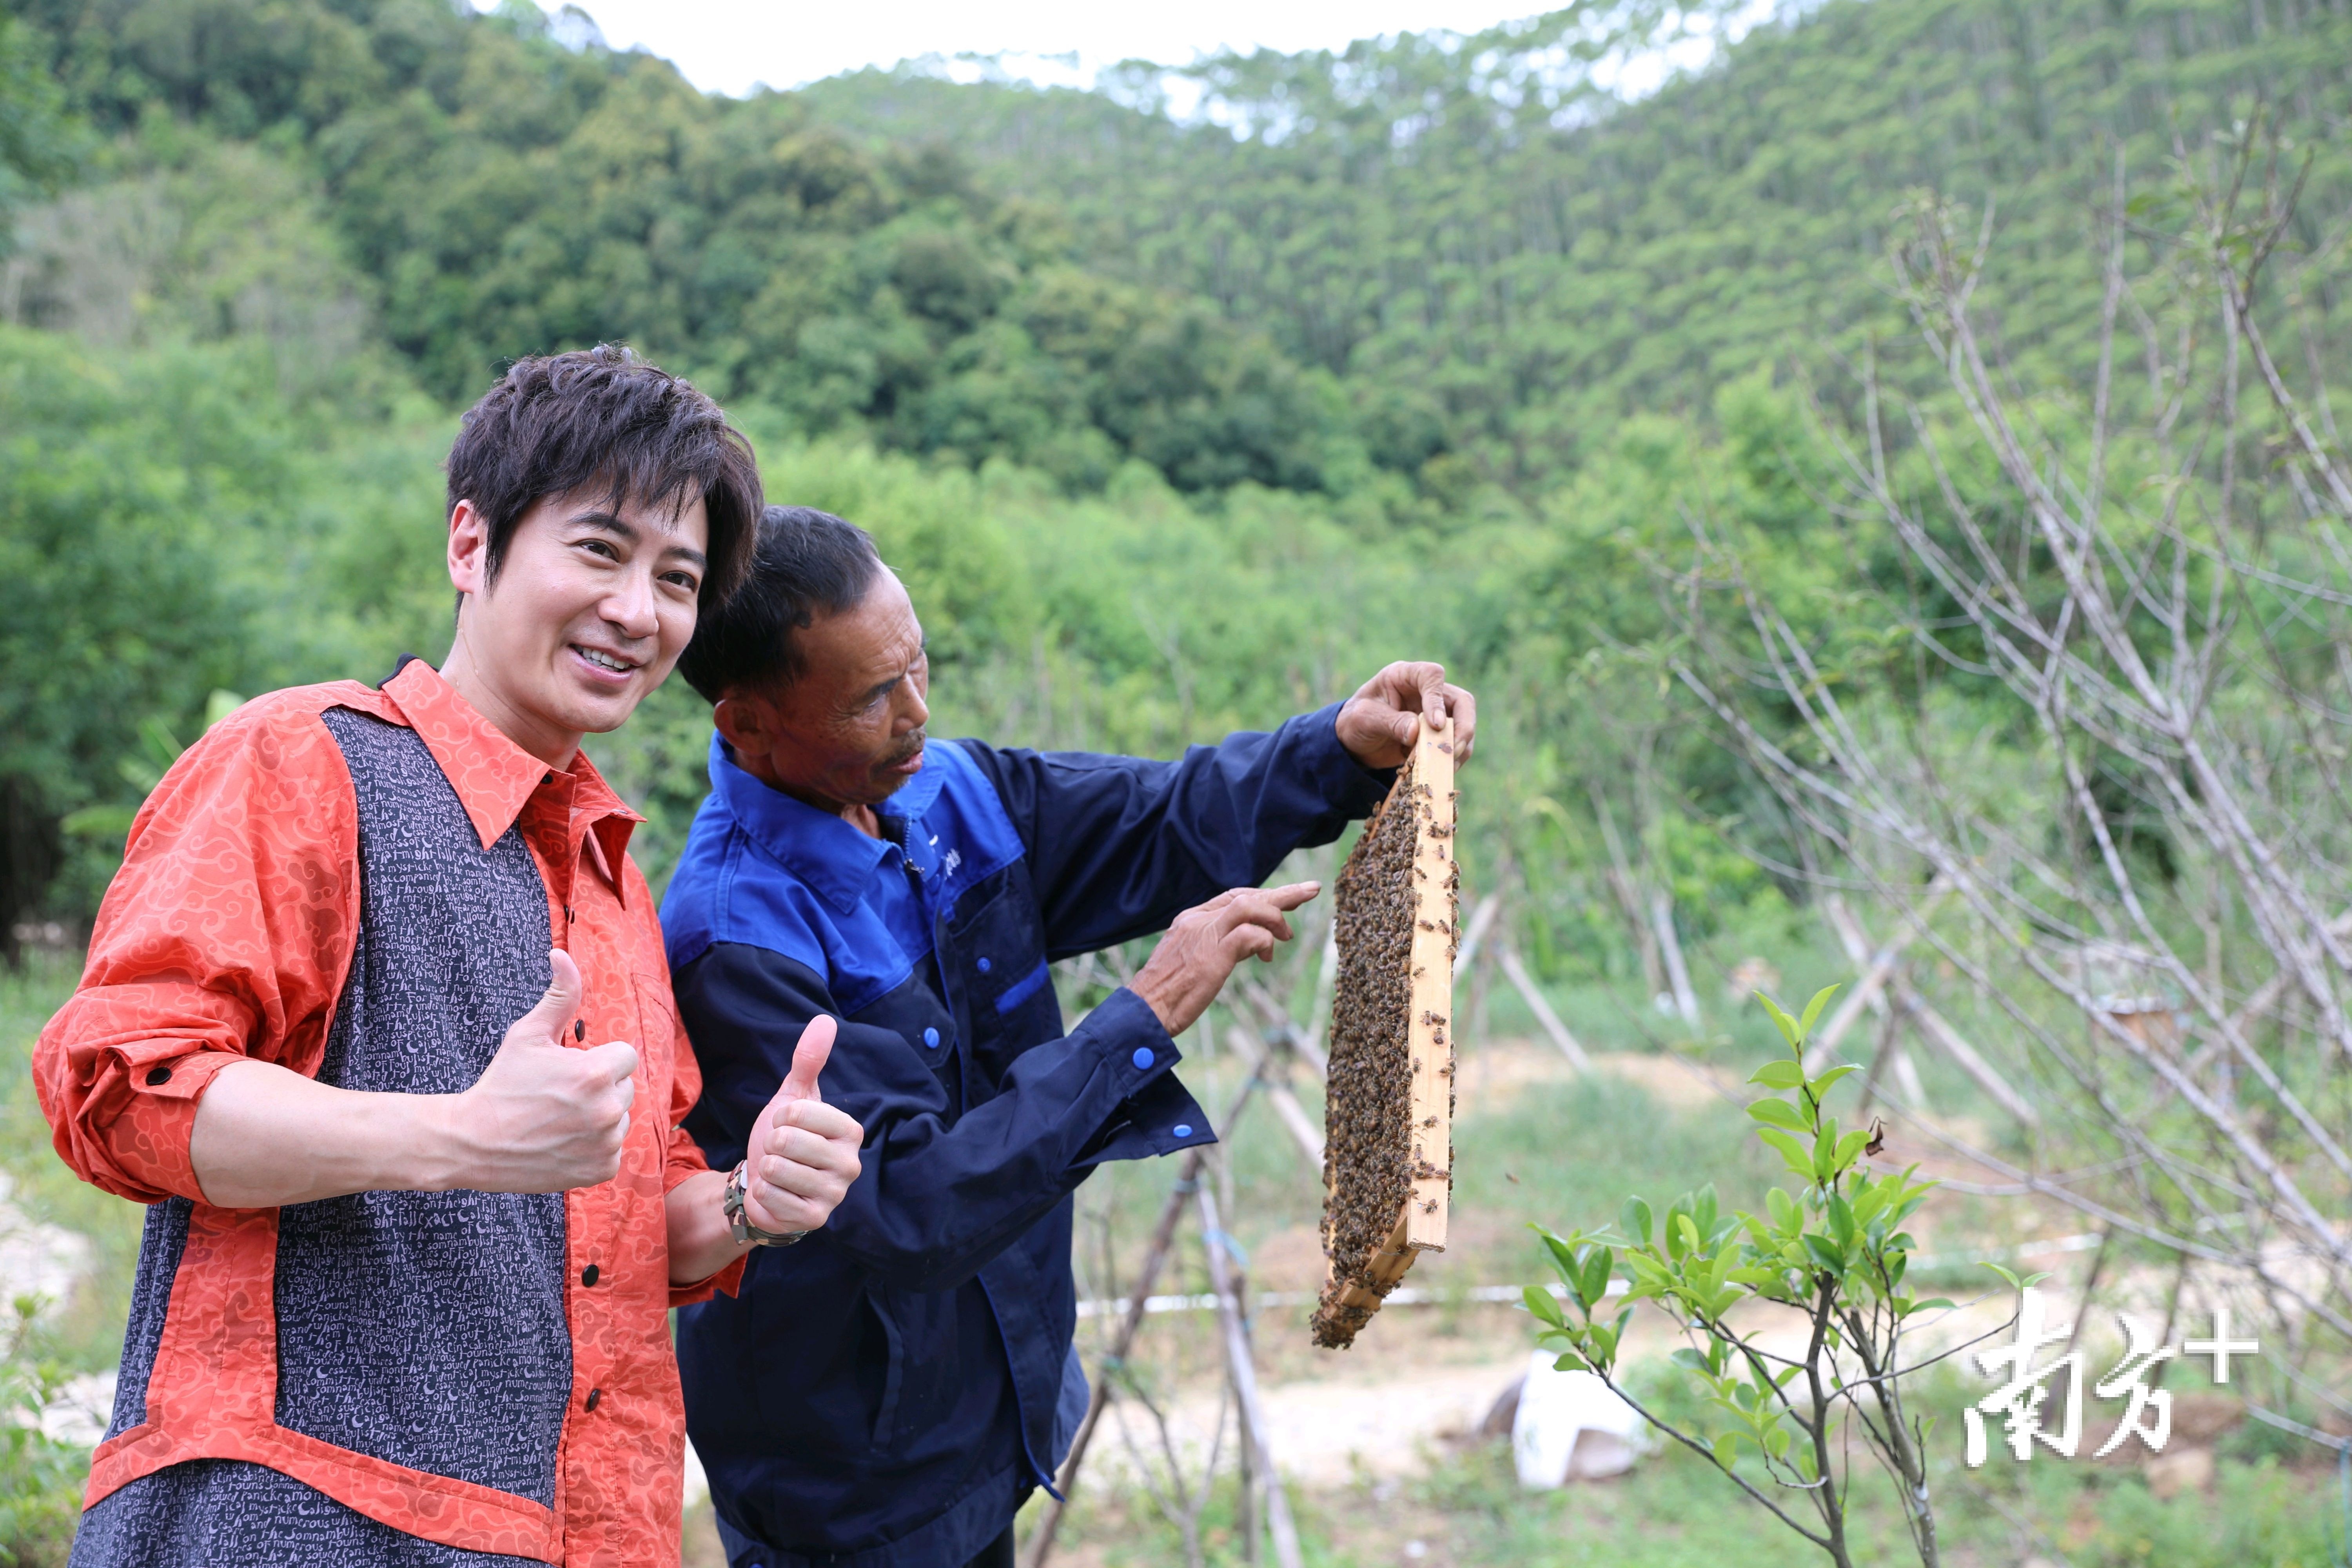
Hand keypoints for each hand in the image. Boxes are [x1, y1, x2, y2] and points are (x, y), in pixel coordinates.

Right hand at [443, 949, 638, 1192]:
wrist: (473, 1143)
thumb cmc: (501, 1084)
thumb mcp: (528, 1035)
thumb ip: (559, 995)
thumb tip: (561, 955)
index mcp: (597, 1072)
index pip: (624, 1056)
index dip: (597, 1060)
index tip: (569, 1069)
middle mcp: (608, 1109)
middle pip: (623, 1087)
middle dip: (598, 1087)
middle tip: (558, 1096)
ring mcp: (606, 1143)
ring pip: (619, 1118)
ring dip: (598, 1117)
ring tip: (558, 1119)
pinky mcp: (601, 1170)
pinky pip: (612, 1149)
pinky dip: (593, 1147)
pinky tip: (562, 1142)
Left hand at [740, 1016, 865, 1233]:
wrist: (767, 1183)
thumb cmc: (785, 1137)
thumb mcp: (793, 1097)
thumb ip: (808, 1061)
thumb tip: (825, 1020)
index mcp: (850, 1130)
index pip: (798, 1112)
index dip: (781, 1117)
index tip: (787, 1125)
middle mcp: (850, 1163)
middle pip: (787, 1142)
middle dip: (771, 1145)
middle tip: (780, 1153)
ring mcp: (835, 1194)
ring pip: (777, 1169)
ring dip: (766, 1170)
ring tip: (778, 1173)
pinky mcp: (815, 1219)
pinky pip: (771, 1198)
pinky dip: (763, 1193)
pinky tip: (775, 1193)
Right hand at [1129, 882, 1320, 1035]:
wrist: (1144, 1011)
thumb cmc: (1168, 994)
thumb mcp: (1195, 961)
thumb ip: (1222, 946)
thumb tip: (1254, 943)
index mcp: (1190, 919)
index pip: (1234, 896)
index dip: (1263, 896)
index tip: (1286, 899)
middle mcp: (1197, 921)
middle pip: (1246, 895)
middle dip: (1282, 893)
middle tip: (1311, 890)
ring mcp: (1204, 935)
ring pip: (1249, 905)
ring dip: (1276, 916)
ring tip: (1287, 934)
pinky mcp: (1212, 955)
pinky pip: (1250, 935)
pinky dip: (1265, 941)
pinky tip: (1268, 955)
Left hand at [1335, 661, 1476, 770]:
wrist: (1353, 743)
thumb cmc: (1355, 722)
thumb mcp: (1365, 720)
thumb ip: (1390, 722)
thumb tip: (1416, 732)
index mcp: (1404, 676)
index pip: (1432, 675)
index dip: (1437, 699)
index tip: (1434, 725)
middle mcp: (1425, 691)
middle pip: (1461, 701)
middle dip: (1463, 726)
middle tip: (1455, 750)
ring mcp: (1434, 713)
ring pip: (1463, 724)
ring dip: (1460, 746)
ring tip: (1447, 766)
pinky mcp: (1437, 734)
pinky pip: (1455, 744)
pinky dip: (1452, 758)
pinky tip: (1440, 770)